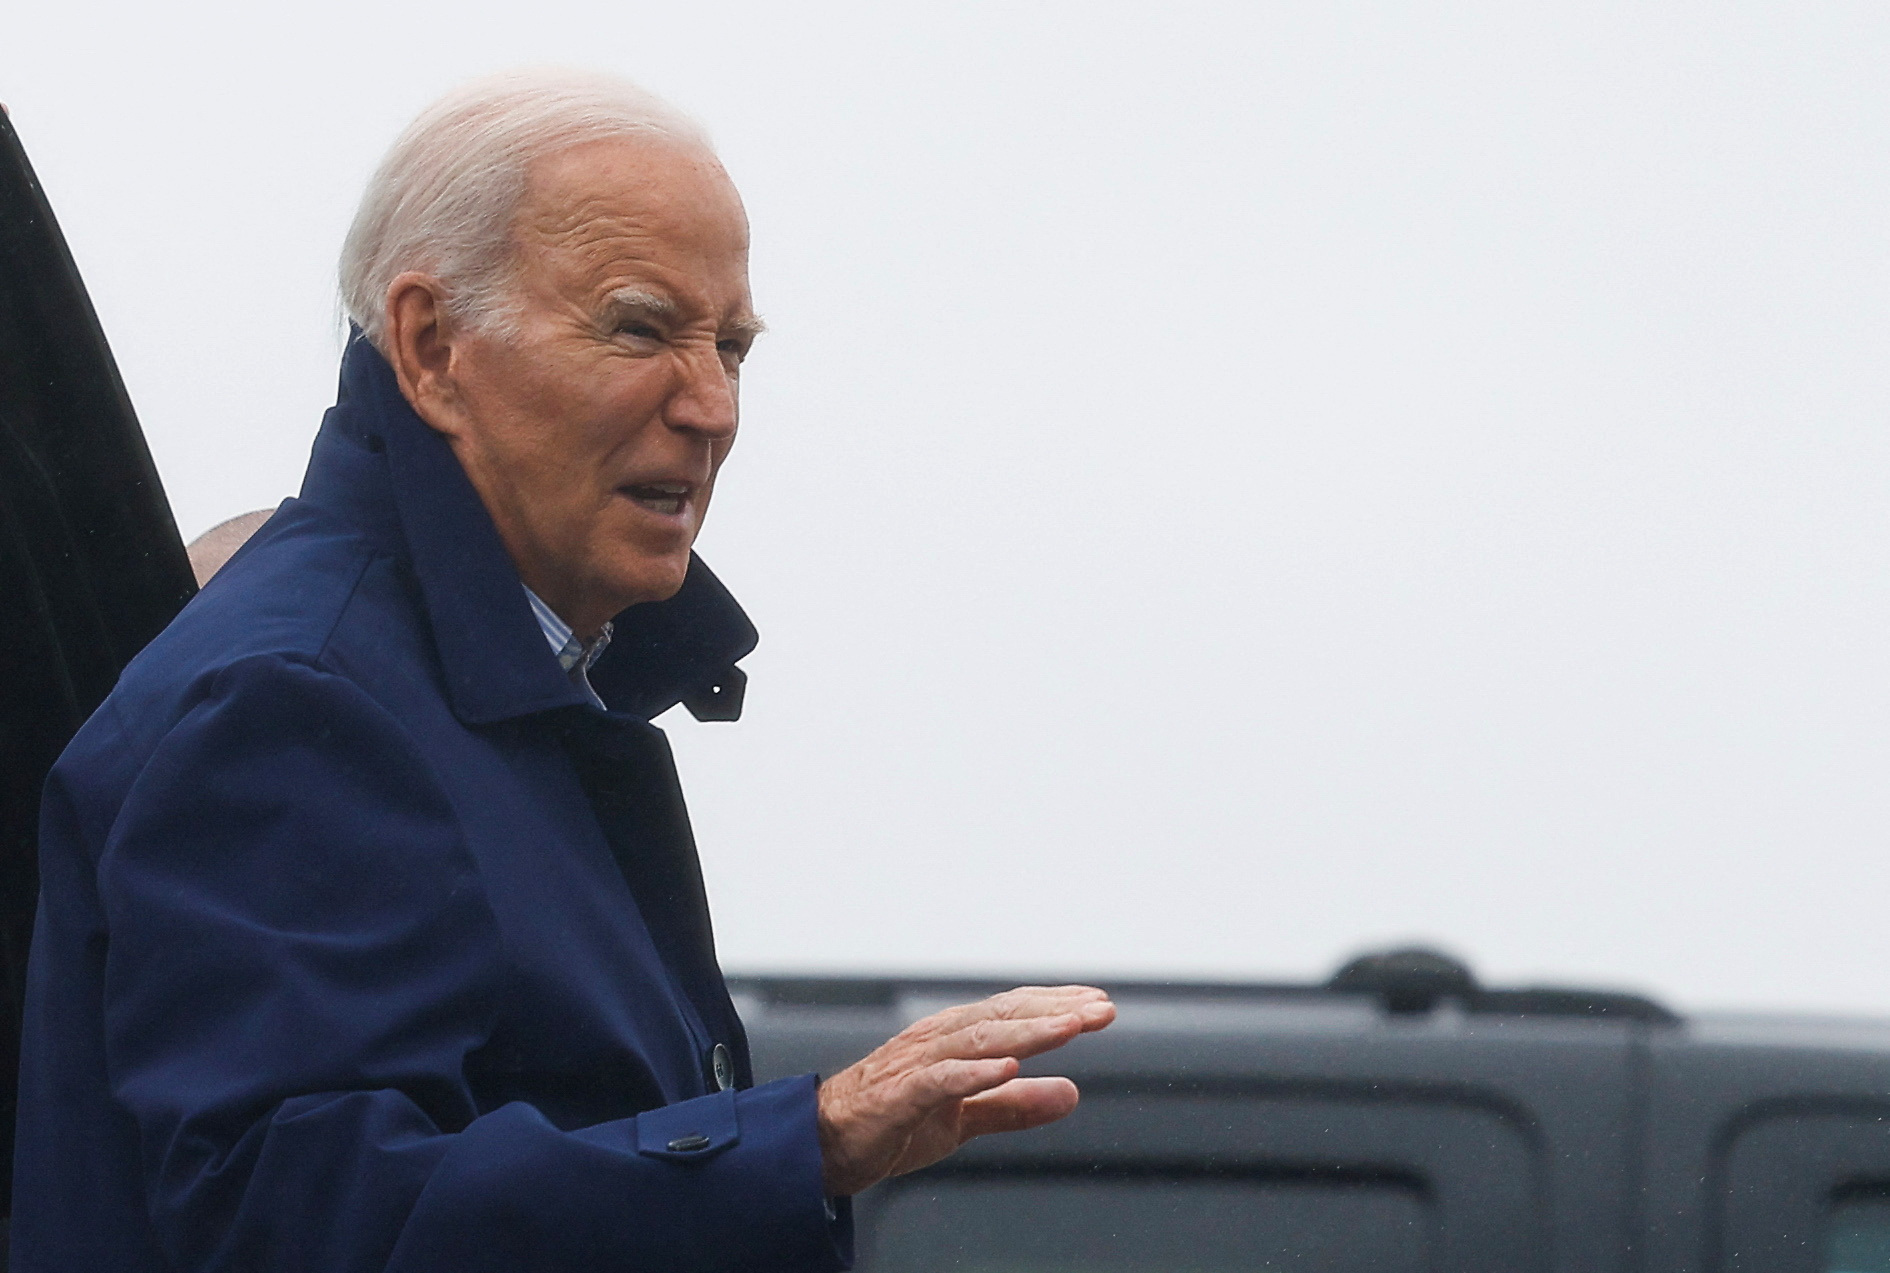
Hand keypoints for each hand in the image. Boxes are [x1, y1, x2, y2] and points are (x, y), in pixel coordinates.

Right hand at [815, 985, 1114, 1196]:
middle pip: (1003, 1016)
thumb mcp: (964, 1118)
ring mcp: (916, 1063)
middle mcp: (937, 1039)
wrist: (822, 1144)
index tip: (1102, 1005)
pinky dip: (974, 1073)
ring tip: (1069, 1029)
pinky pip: (940, 1079)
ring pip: (978, 1039)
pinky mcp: (897, 1095)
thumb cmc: (890, 1121)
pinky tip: (1006, 1069)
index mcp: (954, 1039)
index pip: (1014, 1013)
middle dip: (1055, 1011)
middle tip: (1103, 1010)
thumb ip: (1014, 1105)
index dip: (1058, 1006)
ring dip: (1027, 1033)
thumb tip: (1071, 1094)